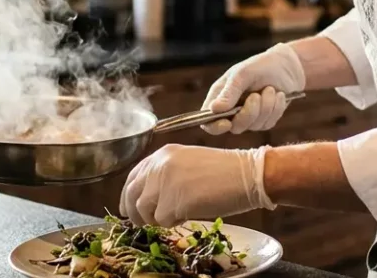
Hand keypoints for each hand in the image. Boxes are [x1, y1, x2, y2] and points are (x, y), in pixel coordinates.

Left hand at [120, 144, 274, 226]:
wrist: (247, 175)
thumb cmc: (225, 171)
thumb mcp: (189, 162)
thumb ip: (166, 174)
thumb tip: (147, 197)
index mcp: (163, 154)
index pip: (133, 176)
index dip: (128, 195)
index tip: (128, 208)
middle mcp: (159, 165)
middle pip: (132, 195)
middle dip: (135, 213)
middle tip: (144, 223)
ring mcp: (165, 183)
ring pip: (144, 211)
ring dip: (157, 219)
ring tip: (177, 214)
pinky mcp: (174, 201)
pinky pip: (163, 221)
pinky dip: (174, 222)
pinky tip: (189, 213)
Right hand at [203, 43, 304, 134]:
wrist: (286, 67)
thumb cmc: (260, 66)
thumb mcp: (243, 74)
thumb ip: (229, 92)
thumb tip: (214, 109)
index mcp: (219, 97)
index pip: (208, 121)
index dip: (214, 127)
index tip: (227, 123)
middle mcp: (231, 110)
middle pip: (234, 127)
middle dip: (249, 113)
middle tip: (257, 95)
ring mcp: (249, 117)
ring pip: (254, 126)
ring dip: (266, 107)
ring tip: (270, 89)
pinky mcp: (264, 120)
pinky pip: (268, 123)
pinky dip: (275, 108)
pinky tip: (278, 95)